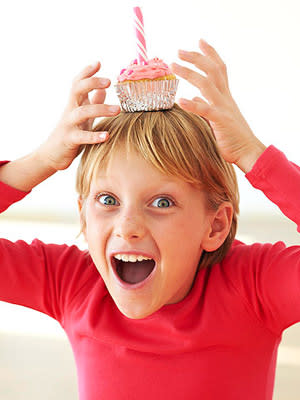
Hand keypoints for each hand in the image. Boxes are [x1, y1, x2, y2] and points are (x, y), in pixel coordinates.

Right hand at [37, 62, 119, 170]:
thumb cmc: (70, 134)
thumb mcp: (82, 117)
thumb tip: (103, 89)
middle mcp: (70, 111)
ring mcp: (69, 125)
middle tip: (109, 82)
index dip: (86, 72)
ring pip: (82, 112)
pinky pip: (82, 137)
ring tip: (118, 109)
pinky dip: (94, 136)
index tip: (98, 62)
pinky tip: (106, 136)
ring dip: (100, 109)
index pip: (78, 83)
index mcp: (74, 104)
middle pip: (77, 90)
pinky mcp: (69, 140)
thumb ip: (92, 102)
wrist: (51, 155)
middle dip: (92, 82)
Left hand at [170, 40, 265, 172]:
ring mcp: (223, 108)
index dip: (210, 54)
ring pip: (207, 84)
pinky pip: (206, 110)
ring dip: (189, 73)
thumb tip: (192, 98)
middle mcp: (225, 98)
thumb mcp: (217, 117)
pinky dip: (193, 104)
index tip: (200, 41)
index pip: (219, 68)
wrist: (248, 151)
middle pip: (212, 70)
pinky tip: (180, 100)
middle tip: (179, 50)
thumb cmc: (232, 136)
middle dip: (196, 58)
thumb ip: (205, 106)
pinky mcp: (221, 121)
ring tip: (173, 66)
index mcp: (225, 96)